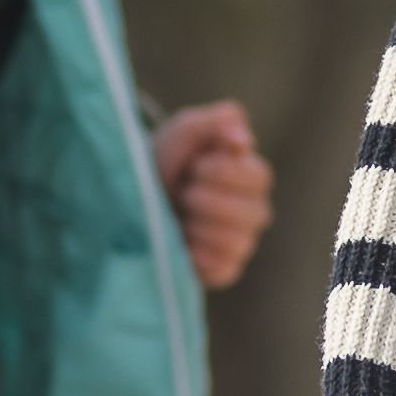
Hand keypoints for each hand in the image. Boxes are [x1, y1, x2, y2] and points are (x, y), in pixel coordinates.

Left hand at [154, 99, 271, 290]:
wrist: (135, 195)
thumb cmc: (166, 159)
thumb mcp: (183, 132)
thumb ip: (212, 124)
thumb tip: (243, 140)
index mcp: (251, 176)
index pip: (260, 178)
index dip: (225, 173)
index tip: (196, 166)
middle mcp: (253, 212)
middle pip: (253, 214)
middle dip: (207, 201)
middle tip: (185, 193)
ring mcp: (240, 243)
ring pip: (235, 243)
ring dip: (198, 227)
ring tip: (180, 217)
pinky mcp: (222, 270)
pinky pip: (222, 270)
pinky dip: (195, 256)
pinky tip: (180, 243)